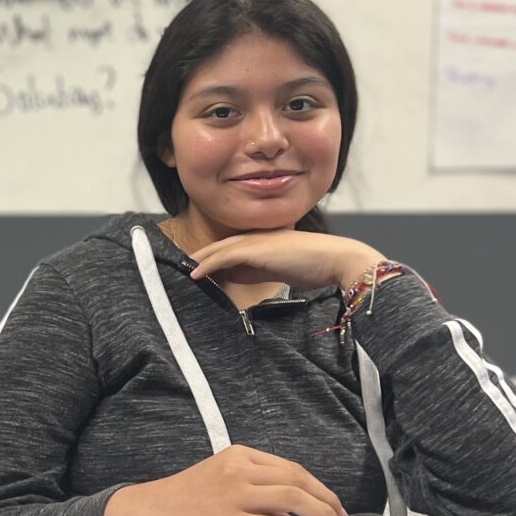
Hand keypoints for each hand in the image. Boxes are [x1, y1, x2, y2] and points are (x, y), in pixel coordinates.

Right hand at [103, 445, 349, 515]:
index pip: (290, 467)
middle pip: (297, 479)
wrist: (149, 512)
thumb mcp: (221, 482)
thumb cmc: (184, 500)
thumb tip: (293, 514)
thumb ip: (256, 491)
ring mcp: (234, 493)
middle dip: (326, 500)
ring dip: (319, 514)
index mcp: (238, 456)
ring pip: (292, 497)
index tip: (332, 503)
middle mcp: (239, 469)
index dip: (317, 486)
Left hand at [187, 231, 386, 292]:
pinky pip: (225, 256)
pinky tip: (195, 274)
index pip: (229, 248)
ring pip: (218, 249)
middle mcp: (255, 238)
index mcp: (261, 242)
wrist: (335, 259)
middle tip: (180, 268)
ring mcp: (256, 241)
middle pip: (218, 246)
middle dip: (199, 257)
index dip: (210, 258)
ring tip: (181, 271)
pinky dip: (208, 265)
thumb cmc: (313, 266)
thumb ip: (256, 272)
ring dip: (198, 260)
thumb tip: (234, 277)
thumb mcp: (276, 270)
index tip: (194, 269)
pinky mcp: (257, 249)